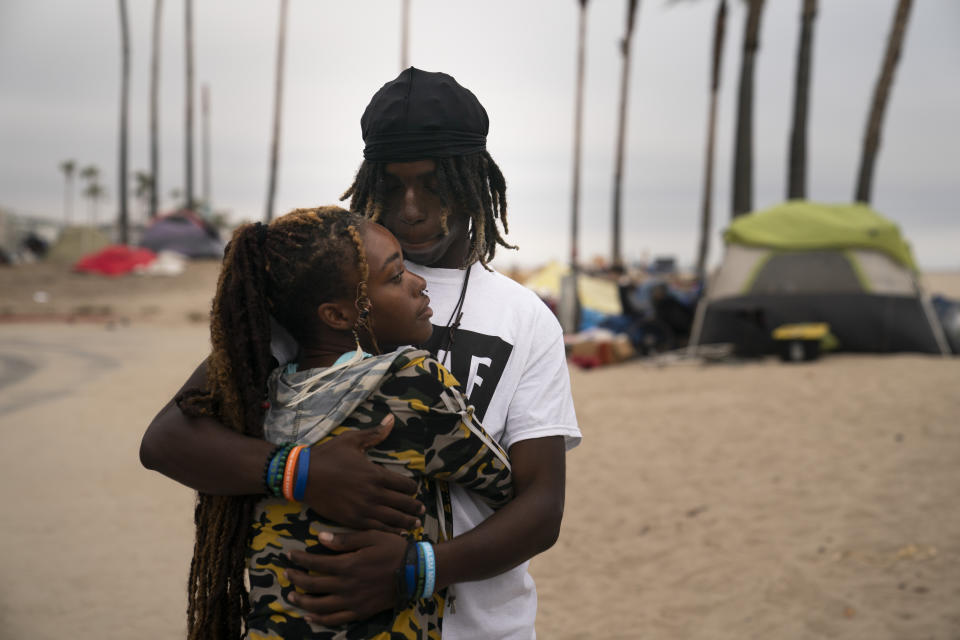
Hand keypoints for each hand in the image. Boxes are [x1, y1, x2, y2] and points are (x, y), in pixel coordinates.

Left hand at [286, 530, 407, 625]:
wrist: (415, 572)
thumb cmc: (394, 549)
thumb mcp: (371, 536)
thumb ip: (345, 539)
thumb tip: (320, 537)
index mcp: (348, 564)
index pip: (315, 562)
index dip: (299, 559)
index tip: (289, 555)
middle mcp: (346, 585)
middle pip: (313, 585)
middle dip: (296, 579)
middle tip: (287, 573)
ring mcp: (352, 601)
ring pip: (319, 606)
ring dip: (302, 601)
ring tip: (291, 596)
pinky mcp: (360, 612)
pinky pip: (335, 619)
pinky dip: (319, 619)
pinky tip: (309, 616)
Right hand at [303, 414, 423, 532]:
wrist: (302, 476)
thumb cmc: (328, 456)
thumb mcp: (352, 440)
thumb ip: (375, 433)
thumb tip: (392, 418)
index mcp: (376, 474)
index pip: (405, 485)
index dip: (412, 488)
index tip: (414, 490)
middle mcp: (373, 493)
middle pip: (403, 503)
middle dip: (414, 507)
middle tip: (421, 509)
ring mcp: (363, 509)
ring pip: (393, 519)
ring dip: (407, 521)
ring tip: (415, 523)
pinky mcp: (352, 520)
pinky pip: (377, 528)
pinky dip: (390, 531)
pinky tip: (397, 533)